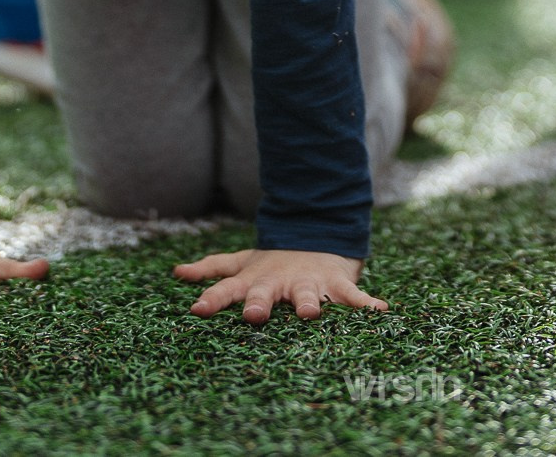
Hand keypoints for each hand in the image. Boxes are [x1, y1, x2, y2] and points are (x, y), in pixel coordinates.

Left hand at [173, 248, 385, 322]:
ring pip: (307, 295)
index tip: (197, 310)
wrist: (317, 239)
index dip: (212, 300)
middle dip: (259, 305)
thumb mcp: (242, 265)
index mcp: (254, 281)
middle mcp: (279, 283)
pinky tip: (379, 312)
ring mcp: (308, 284)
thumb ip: (211, 270)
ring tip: (311, 314)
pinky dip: (366, 305)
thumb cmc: (272, 265)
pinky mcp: (336, 284)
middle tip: (253, 316)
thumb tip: (176, 272)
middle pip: (265, 295)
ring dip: (308, 304)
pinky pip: (352, 297)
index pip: (227, 290)